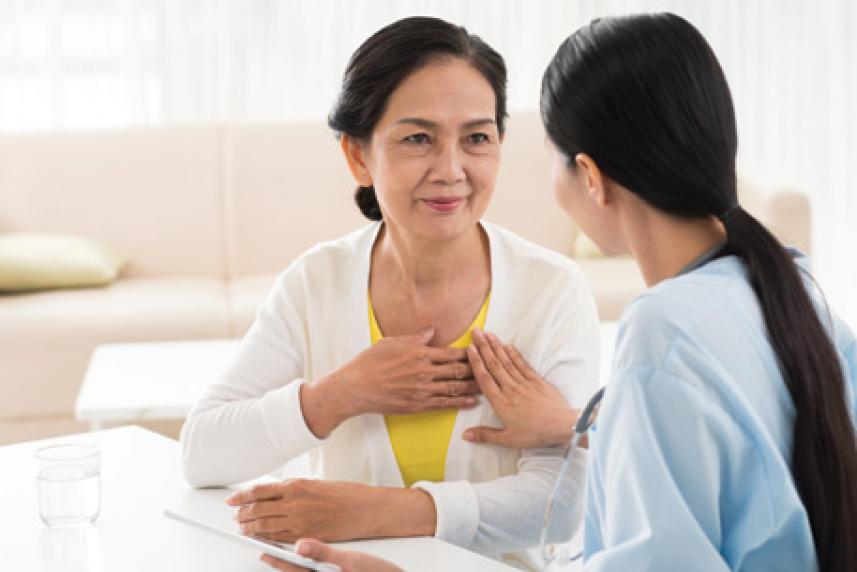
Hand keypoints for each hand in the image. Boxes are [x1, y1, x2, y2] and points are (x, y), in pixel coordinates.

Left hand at [226, 479, 435, 542]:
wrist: (364, 509)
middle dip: (243, 514)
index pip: (259, 491)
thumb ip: (293, 489)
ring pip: (264, 525)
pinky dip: (265, 538)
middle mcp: (294, 503)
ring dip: (250, 527)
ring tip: (242, 528)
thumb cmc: (345, 494)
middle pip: (258, 509)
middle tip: (235, 516)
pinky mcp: (306, 535)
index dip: (242, 496)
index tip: (233, 500)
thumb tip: (275, 493)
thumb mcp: (315, 483)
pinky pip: (278, 538)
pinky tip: (259, 538)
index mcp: (296, 485)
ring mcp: (299, 521)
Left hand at [259, 538, 402, 571]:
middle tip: (266, 553)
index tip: (263, 551)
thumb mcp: (350, 561)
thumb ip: (323, 552)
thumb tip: (301, 544)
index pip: (293, 569)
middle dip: (282, 564)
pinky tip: (310, 561)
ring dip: (294, 566)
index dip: (276, 559)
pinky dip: (309, 567)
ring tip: (284, 556)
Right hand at [301, 329, 480, 436]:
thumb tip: (432, 332)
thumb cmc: (370, 362)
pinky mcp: (418, 405)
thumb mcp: (392, 342)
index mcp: (420, 354)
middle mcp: (424, 372)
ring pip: (455, 388)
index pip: (452, 353)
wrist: (355, 387)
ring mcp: (422, 390)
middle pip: (458, 371)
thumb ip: (415, 338)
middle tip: (493, 368)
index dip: (469, 353)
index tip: (481, 351)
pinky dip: (460, 402)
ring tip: (489, 385)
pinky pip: (444, 404)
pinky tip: (472, 401)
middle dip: (477, 369)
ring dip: (474, 386)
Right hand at [463, 329, 579, 447]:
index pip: (485, 379)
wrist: (562, 426)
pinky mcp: (537, 381)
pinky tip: (509, 346)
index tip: (470, 349)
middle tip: (476, 332)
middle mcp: (510, 389)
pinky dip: (515, 354)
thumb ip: (486, 435)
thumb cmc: (535, 434)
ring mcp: (525, 383)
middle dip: (484, 347)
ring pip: (507, 362)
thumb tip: (465, 435)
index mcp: (501, 403)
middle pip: (494, 365)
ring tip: (489, 334)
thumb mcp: (508, 439)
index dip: (476, 363)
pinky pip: (523, 365)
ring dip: (497, 347)